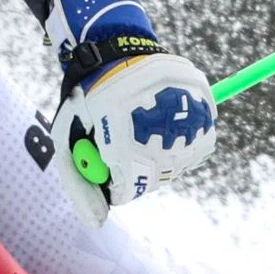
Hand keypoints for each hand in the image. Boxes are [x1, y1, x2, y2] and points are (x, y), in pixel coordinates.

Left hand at [51, 0, 219, 206]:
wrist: (115, 49)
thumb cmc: (88, 98)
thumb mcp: (68, 139)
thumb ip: (79, 184)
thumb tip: (98, 224)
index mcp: (127, 146)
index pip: (128, 191)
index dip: (115, 180)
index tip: (110, 160)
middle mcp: (164, 138)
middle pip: (155, 180)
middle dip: (138, 166)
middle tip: (126, 139)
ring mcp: (189, 124)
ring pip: (178, 163)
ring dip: (162, 152)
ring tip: (142, 122)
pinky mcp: (205, 111)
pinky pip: (198, 144)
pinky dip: (183, 138)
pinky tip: (162, 116)